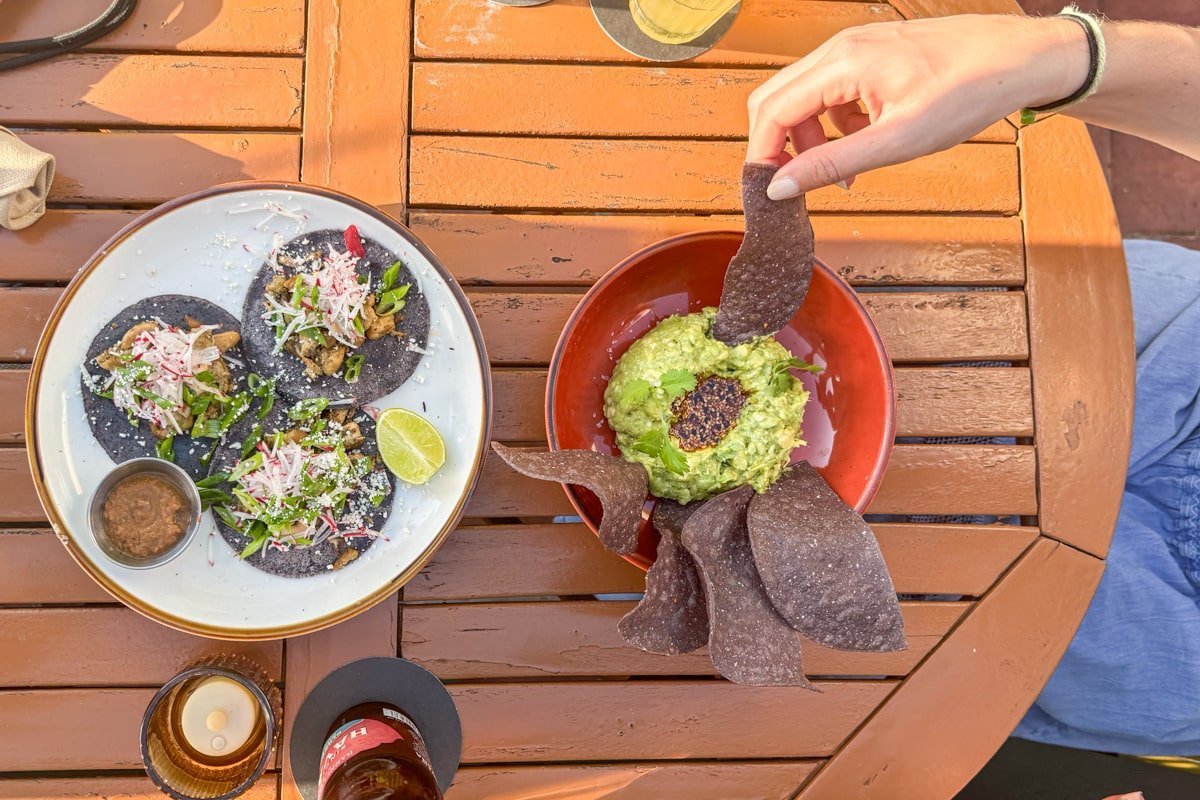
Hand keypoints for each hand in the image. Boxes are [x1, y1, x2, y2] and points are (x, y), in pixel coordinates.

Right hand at [746, 14, 1089, 199]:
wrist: (1020, 57)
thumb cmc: (969, 91)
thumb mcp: (897, 141)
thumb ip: (831, 163)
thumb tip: (780, 187)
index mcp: (842, 62)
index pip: (772, 111)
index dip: (761, 155)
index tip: (767, 192)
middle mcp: (840, 46)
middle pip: (777, 99)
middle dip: (780, 146)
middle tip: (799, 184)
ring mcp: (855, 46)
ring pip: (803, 96)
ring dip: (810, 137)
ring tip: (845, 168)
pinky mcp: (870, 53)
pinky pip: (831, 90)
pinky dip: (834, 122)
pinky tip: (866, 141)